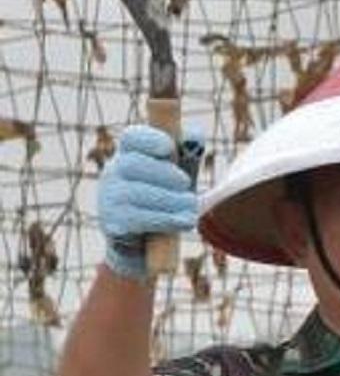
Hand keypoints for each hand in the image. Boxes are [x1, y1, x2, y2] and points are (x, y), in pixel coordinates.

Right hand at [98, 125, 202, 280]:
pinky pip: (137, 218)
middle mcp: (113, 173)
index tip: (169, 148)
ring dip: (170, 200)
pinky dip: (166, 219)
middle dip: (164, 174)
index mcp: (129, 154)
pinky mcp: (113, 223)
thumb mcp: (177, 174)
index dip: (150, 139)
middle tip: (186, 184)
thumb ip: (187, 154)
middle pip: (132, 164)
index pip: (132, 138)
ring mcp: (109, 198)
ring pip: (136, 193)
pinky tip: (185, 221)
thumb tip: (194, 135)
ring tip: (191, 206)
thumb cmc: (163, 196)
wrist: (144, 239)